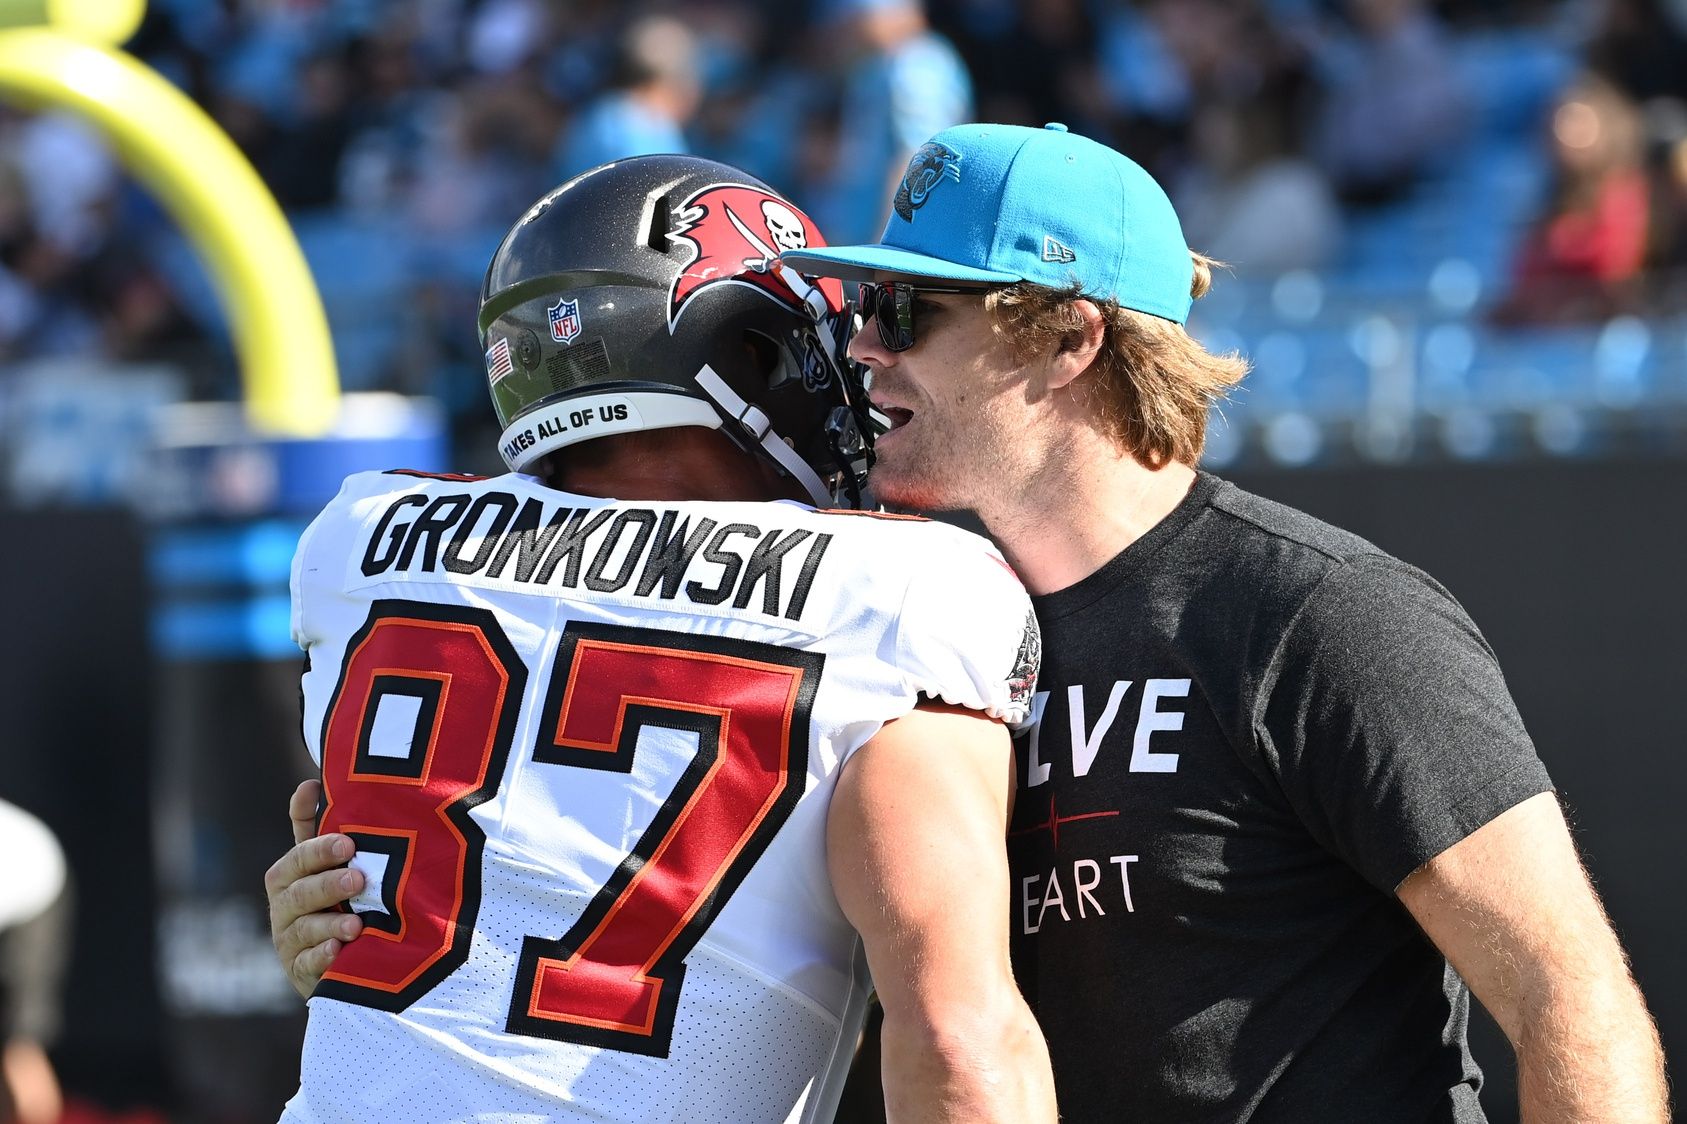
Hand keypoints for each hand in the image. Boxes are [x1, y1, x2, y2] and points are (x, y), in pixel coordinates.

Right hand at [265, 780, 363, 999]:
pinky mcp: (299, 971)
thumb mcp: (328, 864)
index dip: (318, 848)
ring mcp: (289, 940)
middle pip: (300, 892)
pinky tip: (339, 950)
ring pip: (304, 928)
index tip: (347, 842)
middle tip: (358, 878)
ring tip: (356, 923)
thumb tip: (309, 780)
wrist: (342, 955)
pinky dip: (322, 956)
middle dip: (328, 884)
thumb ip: (316, 827)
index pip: (298, 858)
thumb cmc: (336, 896)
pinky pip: (307, 964)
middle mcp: (283, 906)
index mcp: (289, 875)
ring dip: (330, 923)